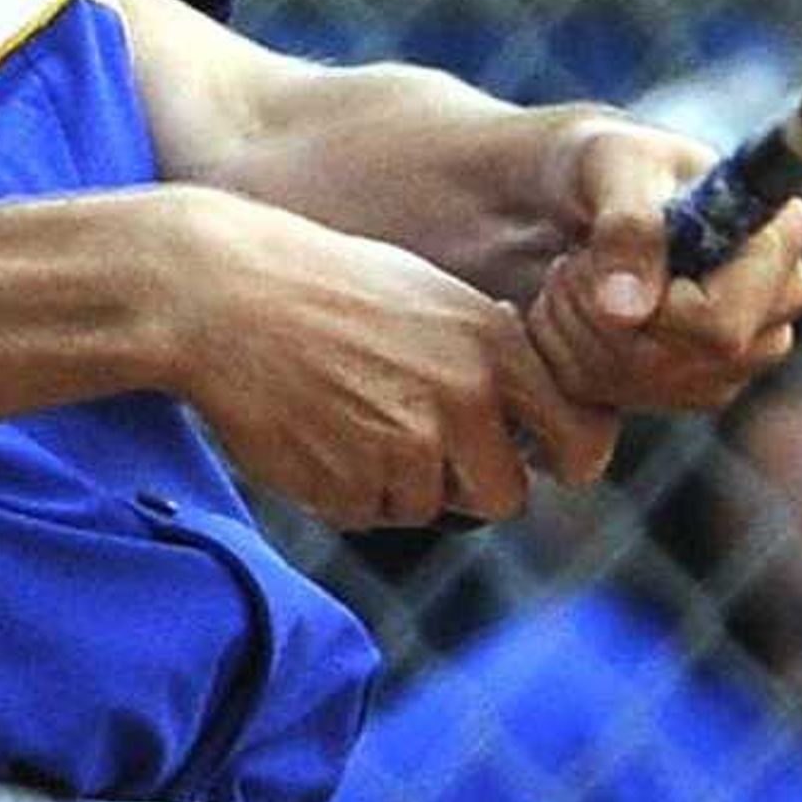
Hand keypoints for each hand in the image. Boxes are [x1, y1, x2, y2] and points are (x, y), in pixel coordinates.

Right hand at [167, 189, 583, 531]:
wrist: (221, 295)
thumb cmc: (325, 286)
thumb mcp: (430, 297)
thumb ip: (488, 354)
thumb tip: (534, 410)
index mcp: (493, 348)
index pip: (580, 439)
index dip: (567, 459)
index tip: (547, 460)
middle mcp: (463, 402)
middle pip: (505, 497)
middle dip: (470, 483)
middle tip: (421, 439)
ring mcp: (405, 450)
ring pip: (428, 508)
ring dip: (397, 482)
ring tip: (348, 413)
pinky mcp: (349, 490)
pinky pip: (368, 514)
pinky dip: (347, 489)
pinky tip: (315, 429)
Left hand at [520, 117, 801, 435]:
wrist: (557, 198)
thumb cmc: (596, 164)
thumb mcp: (607, 164)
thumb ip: (627, 226)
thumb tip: (631, 314)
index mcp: (776, 238)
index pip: (723, 323)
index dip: (654, 309)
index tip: (607, 259)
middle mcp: (773, 303)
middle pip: (687, 362)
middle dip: (604, 314)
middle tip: (574, 259)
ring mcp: (735, 354)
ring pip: (645, 382)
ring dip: (578, 329)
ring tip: (567, 274)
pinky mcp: (687, 385)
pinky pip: (617, 397)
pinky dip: (570, 355)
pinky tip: (567, 310)